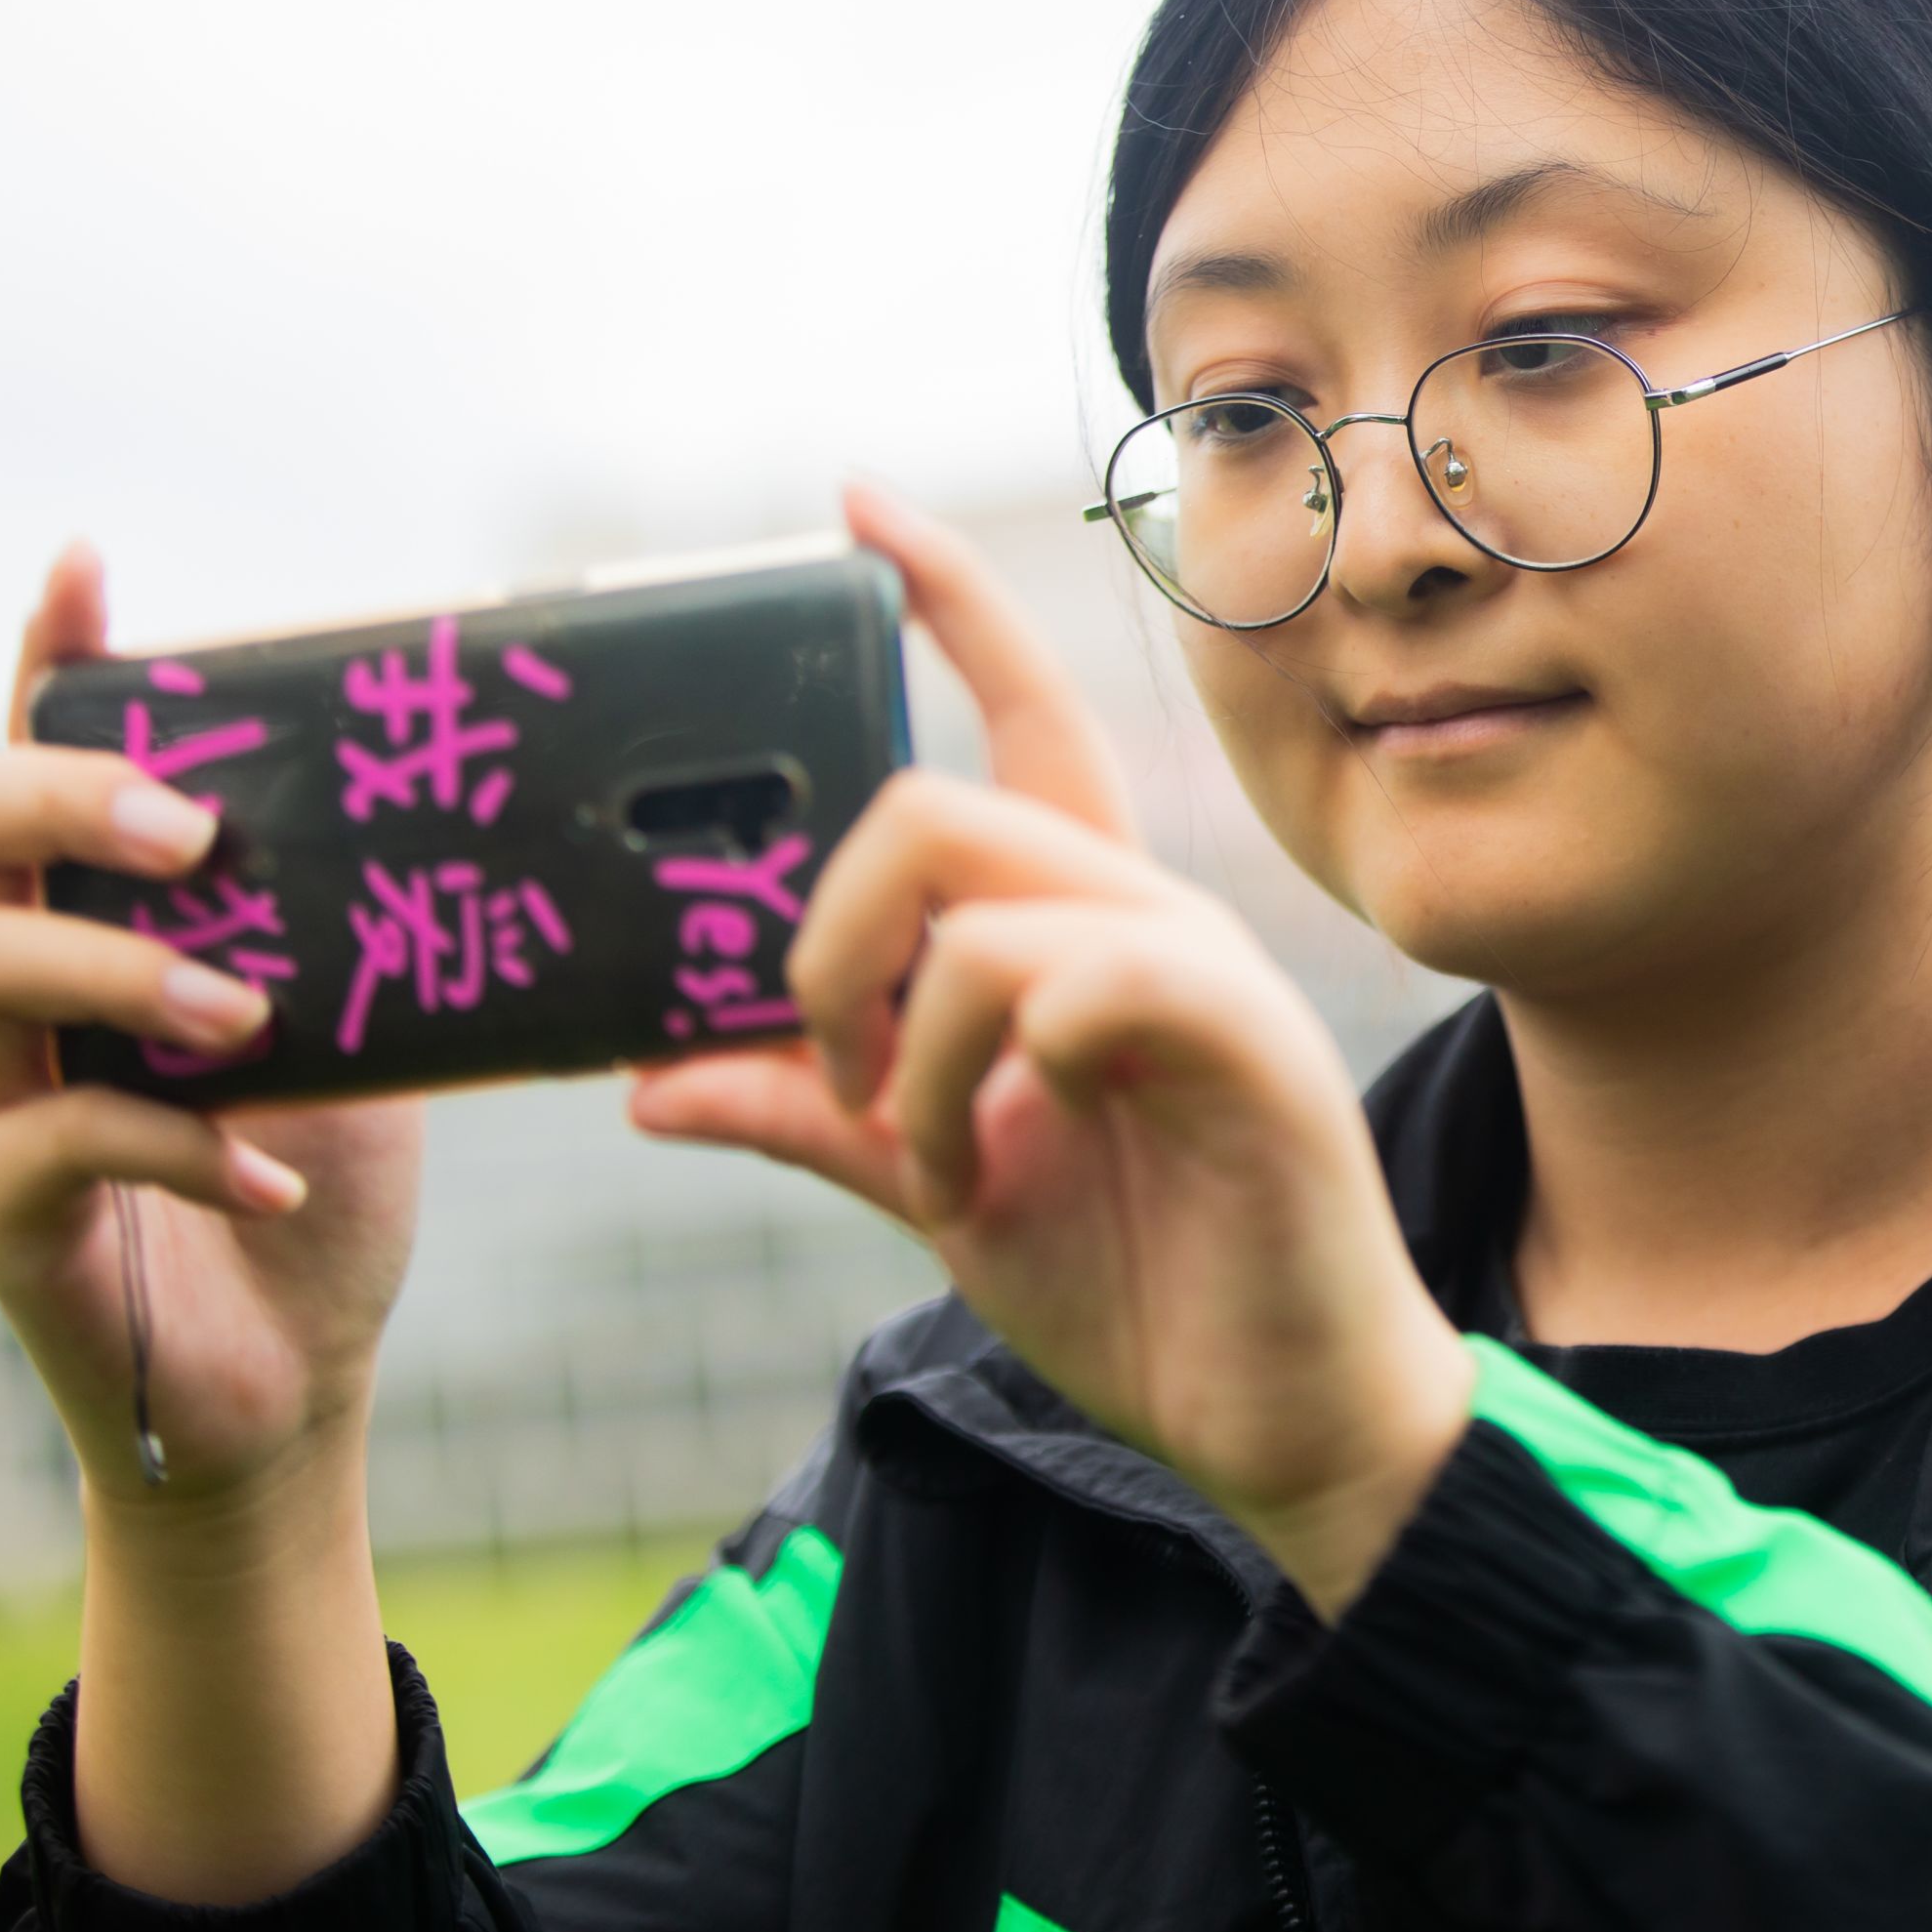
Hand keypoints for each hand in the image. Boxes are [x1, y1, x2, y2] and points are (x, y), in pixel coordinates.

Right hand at [0, 545, 421, 1511]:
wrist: (293, 1374)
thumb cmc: (321, 1176)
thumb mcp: (370, 1020)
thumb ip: (373, 924)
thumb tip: (493, 810)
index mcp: (103, 913)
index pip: (50, 755)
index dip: (55, 657)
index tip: (87, 566)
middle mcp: (22, 989)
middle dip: (65, 797)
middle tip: (194, 825)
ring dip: (122, 972)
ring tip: (245, 1008)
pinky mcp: (10, 1214)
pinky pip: (55, 1148)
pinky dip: (180, 1148)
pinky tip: (273, 1177)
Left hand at [630, 486, 1469, 1612]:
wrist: (1283, 1421)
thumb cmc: (1140, 1287)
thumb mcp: (940, 1189)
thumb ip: (814, 1115)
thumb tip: (647, 1077)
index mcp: (1082, 924)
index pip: (1014, 720)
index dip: (944, 608)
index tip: (852, 510)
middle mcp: (1146, 913)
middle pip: (934, 804)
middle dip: (823, 941)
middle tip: (834, 1072)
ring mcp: (1201, 971)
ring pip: (981, 901)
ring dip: (901, 1043)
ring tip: (930, 1162)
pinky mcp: (1244, 1043)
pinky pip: (1073, 986)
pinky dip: (992, 1078)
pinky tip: (1006, 1167)